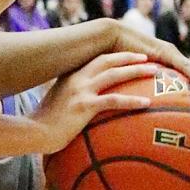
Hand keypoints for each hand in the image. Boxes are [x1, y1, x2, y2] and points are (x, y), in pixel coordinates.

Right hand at [33, 52, 153, 153]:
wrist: (34, 133)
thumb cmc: (45, 123)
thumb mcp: (57, 102)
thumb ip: (70, 96)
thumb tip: (83, 101)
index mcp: (70, 77)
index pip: (97, 59)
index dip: (116, 56)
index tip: (132, 57)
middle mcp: (76, 79)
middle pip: (108, 61)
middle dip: (130, 58)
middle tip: (149, 59)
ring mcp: (80, 91)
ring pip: (114, 75)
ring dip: (136, 71)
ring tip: (154, 72)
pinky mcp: (85, 106)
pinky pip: (114, 100)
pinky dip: (132, 100)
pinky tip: (147, 103)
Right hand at [105, 20, 189, 104]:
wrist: (109, 38)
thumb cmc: (114, 58)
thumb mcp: (128, 78)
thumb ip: (135, 90)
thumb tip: (136, 108)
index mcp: (167, 65)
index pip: (189, 81)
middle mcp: (173, 58)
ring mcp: (171, 54)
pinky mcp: (166, 52)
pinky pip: (184, 68)